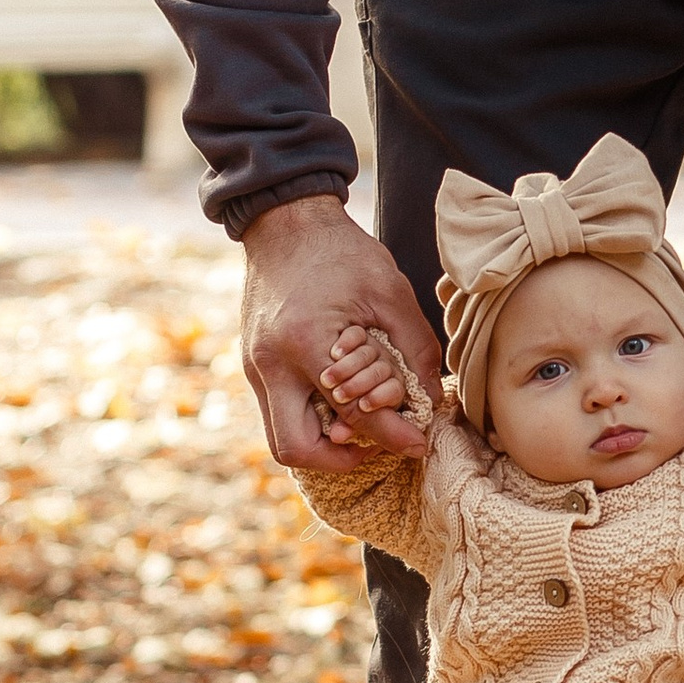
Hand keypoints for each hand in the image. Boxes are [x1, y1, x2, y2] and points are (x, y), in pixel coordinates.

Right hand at [241, 196, 441, 462]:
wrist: (284, 222)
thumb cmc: (342, 252)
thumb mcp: (391, 293)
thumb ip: (415, 350)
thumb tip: (430, 399)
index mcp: (306, 343)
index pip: (352, 413)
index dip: (391, 437)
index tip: (418, 445)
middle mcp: (271, 363)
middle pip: (295, 448)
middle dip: (337, 460)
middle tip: (372, 446)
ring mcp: (255, 366)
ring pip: (279, 435)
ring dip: (320, 442)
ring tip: (358, 424)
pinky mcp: (252, 363)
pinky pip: (277, 410)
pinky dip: (309, 417)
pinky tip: (339, 400)